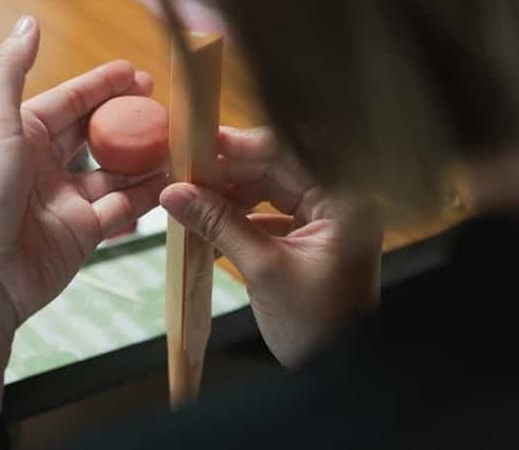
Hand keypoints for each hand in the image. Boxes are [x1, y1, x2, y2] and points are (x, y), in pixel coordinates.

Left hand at [0, 16, 164, 406]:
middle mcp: (45, 164)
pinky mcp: (84, 232)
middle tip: (164, 105)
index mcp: (22, 134)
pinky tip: (170, 182)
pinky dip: (147, 196)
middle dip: (129, 118)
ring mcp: (67, 200)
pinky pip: (123, 208)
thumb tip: (28, 22)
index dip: (103, 85)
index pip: (70, 101)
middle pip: (97, 133)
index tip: (137, 72)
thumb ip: (10, 70)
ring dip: (144, 157)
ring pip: (116, 171)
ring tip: (177, 142)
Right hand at [160, 126, 381, 366]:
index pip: (286, 153)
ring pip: (269, 190)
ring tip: (192, 204)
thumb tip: (174, 193)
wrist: (338, 372)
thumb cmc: (316, 326)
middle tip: (185, 177)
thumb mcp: (263, 270)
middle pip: (275, 169)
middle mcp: (339, 201)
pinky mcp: (311, 238)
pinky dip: (240, 220)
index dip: (238, 146)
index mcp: (343, 200)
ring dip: (230, 198)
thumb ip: (219, 224)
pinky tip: (210, 228)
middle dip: (228, 174)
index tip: (197, 146)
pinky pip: (270, 215)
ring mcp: (325, 219)